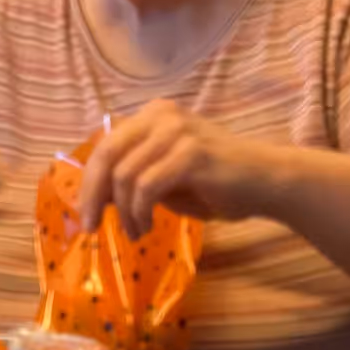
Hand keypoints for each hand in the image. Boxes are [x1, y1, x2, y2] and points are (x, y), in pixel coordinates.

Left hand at [77, 99, 271, 236]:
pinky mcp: (191, 153)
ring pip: (126, 176)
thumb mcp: (165, 180)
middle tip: (92, 227)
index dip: (89, 183)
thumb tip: (97, 198)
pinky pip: (147, 187)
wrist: (264, 183)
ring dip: (126, 213)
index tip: (85, 215)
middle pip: (107, 156)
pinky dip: (140, 213)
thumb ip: (134, 180)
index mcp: (153, 116)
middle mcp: (161, 116)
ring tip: (137, 232)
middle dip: (94, 196)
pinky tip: (147, 227)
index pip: (106, 146)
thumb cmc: (216, 184)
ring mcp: (177, 131)